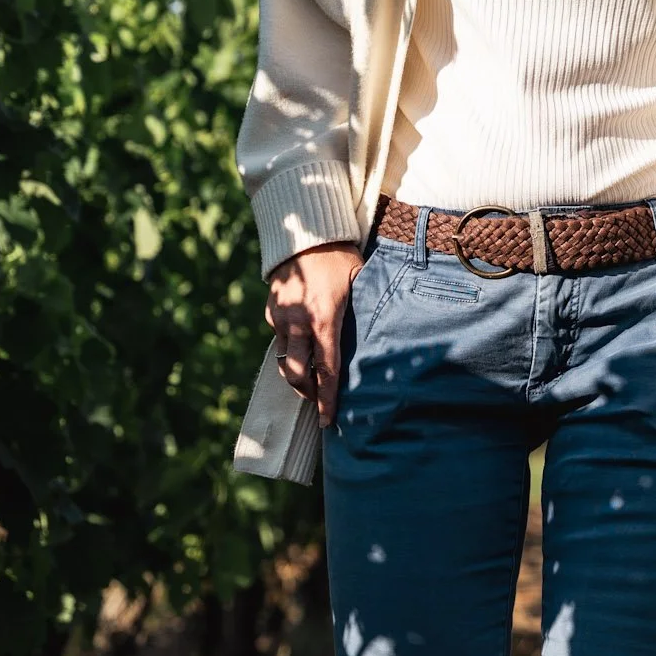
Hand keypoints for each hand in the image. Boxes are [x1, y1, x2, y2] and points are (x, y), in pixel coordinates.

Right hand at [265, 243, 362, 426]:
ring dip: (297, 377)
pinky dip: (291, 351)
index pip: (326, 369)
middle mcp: (298, 324)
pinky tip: (303, 349)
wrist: (304, 235)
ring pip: (285, 361)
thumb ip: (365, 310)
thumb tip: (384, 333)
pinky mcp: (271, 312)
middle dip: (308, 394)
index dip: (327, 399)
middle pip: (298, 375)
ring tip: (311, 384)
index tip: (327, 421)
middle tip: (319, 403)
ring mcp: (281, 319)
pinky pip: (280, 340)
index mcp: (324, 319)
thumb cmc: (339, 257)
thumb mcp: (359, 281)